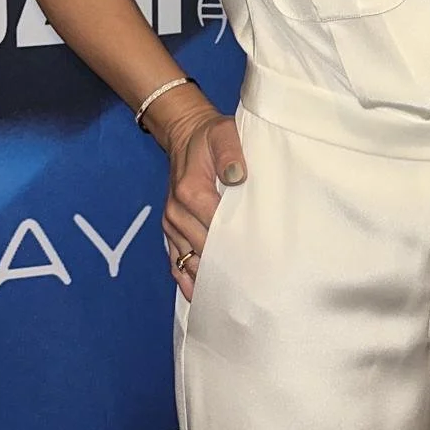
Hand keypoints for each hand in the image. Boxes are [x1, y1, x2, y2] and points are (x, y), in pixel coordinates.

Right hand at [158, 103, 246, 301]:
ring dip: (209, 277)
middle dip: (227, 264)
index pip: (215, 227)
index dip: (237, 243)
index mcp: (191, 191)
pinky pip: (176, 262)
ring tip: (235, 295)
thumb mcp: (223, 133)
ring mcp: (171, 225)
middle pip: (204, 249)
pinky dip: (188, 279)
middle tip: (254, 282)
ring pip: (189, 261)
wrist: (186, 136)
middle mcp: (177, 213)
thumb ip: (231, 152)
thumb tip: (238, 175)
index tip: (259, 259)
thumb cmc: (209, 136)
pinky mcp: (170, 232)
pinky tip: (205, 296)